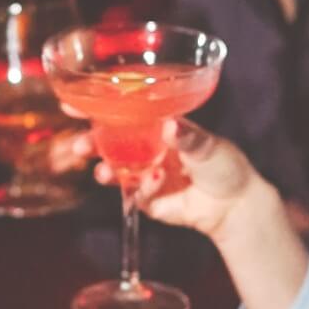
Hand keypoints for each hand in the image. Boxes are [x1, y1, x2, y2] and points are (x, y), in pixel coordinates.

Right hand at [75, 118, 270, 243]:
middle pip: (109, 141)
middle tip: (80, 144)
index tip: (74, 103)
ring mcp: (145, 173)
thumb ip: (188, 137)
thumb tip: (171, 126)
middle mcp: (147, 148)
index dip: (97, 107)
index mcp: (158, 127)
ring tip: (103, 173)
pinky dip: (141, 187)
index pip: (122, 113)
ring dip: (105, 169)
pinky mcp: (148, 198)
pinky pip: (134, 193)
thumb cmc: (225, 165)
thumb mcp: (208, 145)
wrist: (234, 205)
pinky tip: (155, 180)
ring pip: (114, 169)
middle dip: (90, 142)